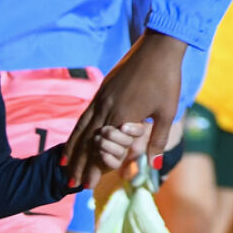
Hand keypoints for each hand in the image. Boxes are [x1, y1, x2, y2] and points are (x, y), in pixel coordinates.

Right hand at [65, 32, 186, 188]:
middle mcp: (107, 108)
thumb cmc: (167, 79)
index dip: (93, 168)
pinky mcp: (102, 88)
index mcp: (122, 117)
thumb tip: (153, 166)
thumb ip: (157, 140)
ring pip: (82, 128)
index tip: (87, 185)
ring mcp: (102, 97)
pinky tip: (75, 136)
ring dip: (73, 148)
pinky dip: (77, 129)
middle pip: (87, 142)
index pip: (103, 150)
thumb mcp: (167, 112)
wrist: (159, 47)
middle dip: (79, 164)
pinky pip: (85, 114)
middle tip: (72, 182)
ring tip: (65, 165)